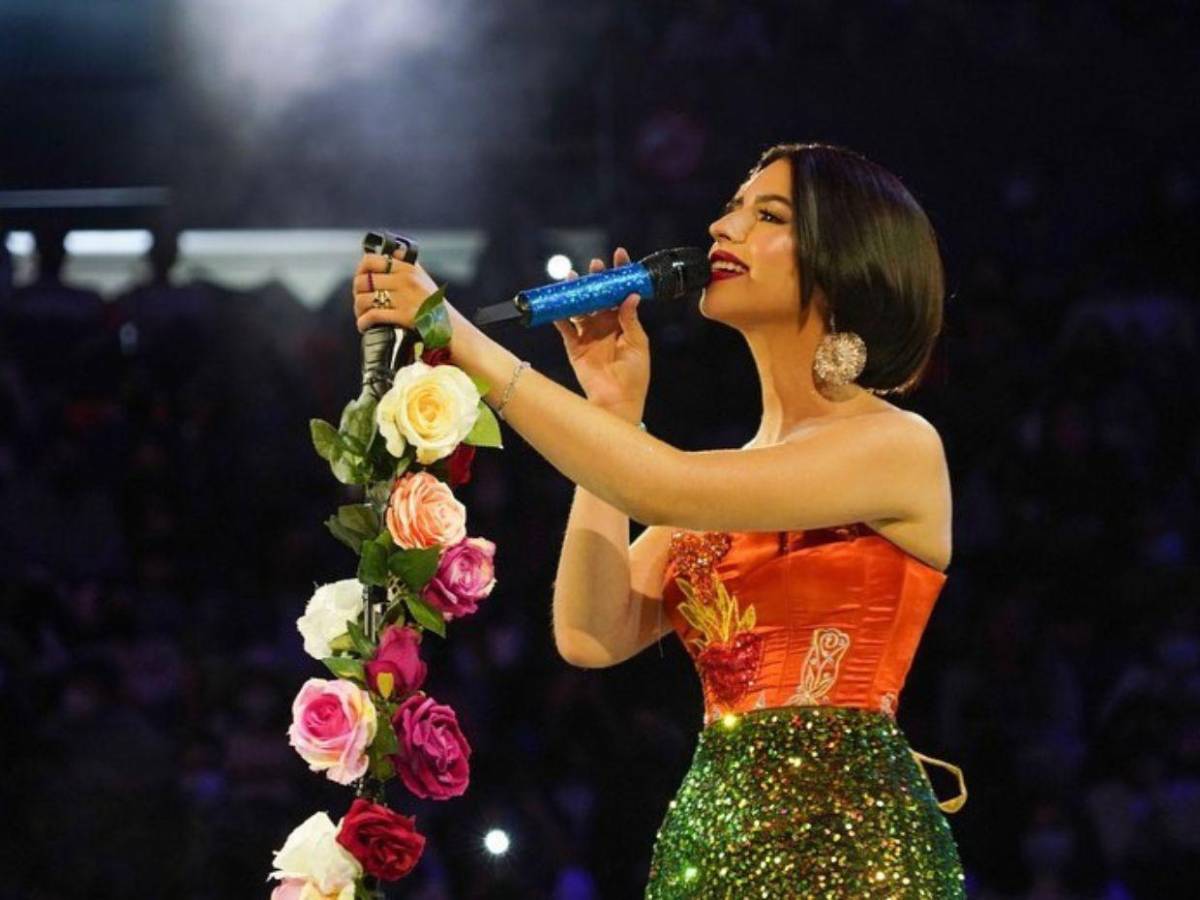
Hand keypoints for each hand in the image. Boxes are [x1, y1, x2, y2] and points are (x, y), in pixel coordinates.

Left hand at [351, 250, 447, 333]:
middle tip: (361, 302)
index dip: (360, 270)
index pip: (371, 260)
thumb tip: (382, 257)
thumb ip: (404, 267)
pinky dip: (363, 322)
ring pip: (364, 299)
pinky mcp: (404, 316)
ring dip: (358, 310)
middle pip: (363, 281)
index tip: (361, 280)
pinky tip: (364, 325)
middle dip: (357, 294)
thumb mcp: (423, 279)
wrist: (452, 328)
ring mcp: (405, 298)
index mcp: (408, 268)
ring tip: (362, 316)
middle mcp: (406, 280)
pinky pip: (372, 315)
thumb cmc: (435, 307)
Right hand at [551, 246, 649, 420]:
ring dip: (575, 293)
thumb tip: (630, 295)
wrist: (618, 401)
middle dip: (596, 280)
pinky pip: (565, 328)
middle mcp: (605, 326)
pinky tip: (557, 304)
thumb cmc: (634, 376)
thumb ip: (631, 320)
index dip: (620, 274)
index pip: (621, 293)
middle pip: (598, 297)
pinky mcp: (574, 347)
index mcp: (624, 323)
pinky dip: (559, 316)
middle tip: (595, 266)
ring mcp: (589, 335)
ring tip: (572, 278)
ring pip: (579, 308)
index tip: (619, 255)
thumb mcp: (638, 344)